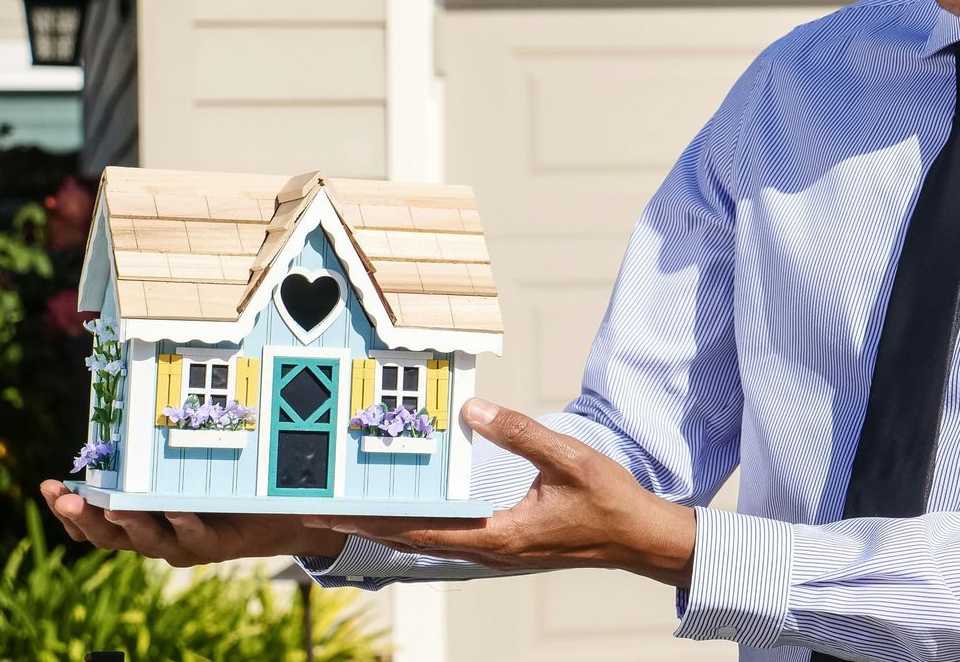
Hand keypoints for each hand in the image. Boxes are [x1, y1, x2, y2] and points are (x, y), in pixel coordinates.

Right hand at [38, 479, 346, 567]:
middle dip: (84, 519)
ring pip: (147, 541)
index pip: (90, 523)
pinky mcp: (212, 545)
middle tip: (65, 501)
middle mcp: (152, 536)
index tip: (46, 485)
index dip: (66, 510)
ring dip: (129, 524)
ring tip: (112, 506)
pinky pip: (195, 537)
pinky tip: (173, 508)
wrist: (269, 518)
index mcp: (136, 520)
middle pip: (108, 537)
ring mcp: (180, 544)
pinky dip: (183, 523)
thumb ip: (148, 456)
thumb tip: (123, 409)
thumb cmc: (215, 489)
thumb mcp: (176, 471)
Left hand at [303, 399, 697, 587]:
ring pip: (431, 539)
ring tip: (355, 508)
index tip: (329, 512)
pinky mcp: (508, 543)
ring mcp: (498, 549)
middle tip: (320, 511)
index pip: (421, 529)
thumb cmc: (610, 502)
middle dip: (368, 524)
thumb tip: (473, 409)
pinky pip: (453, 535)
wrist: (640, 538)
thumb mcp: (569, 460)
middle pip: (415, 539)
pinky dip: (423, 523)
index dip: (372, 520)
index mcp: (499, 535)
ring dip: (393, 525)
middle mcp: (491, 549)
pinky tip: (414, 510)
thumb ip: (521, 433)